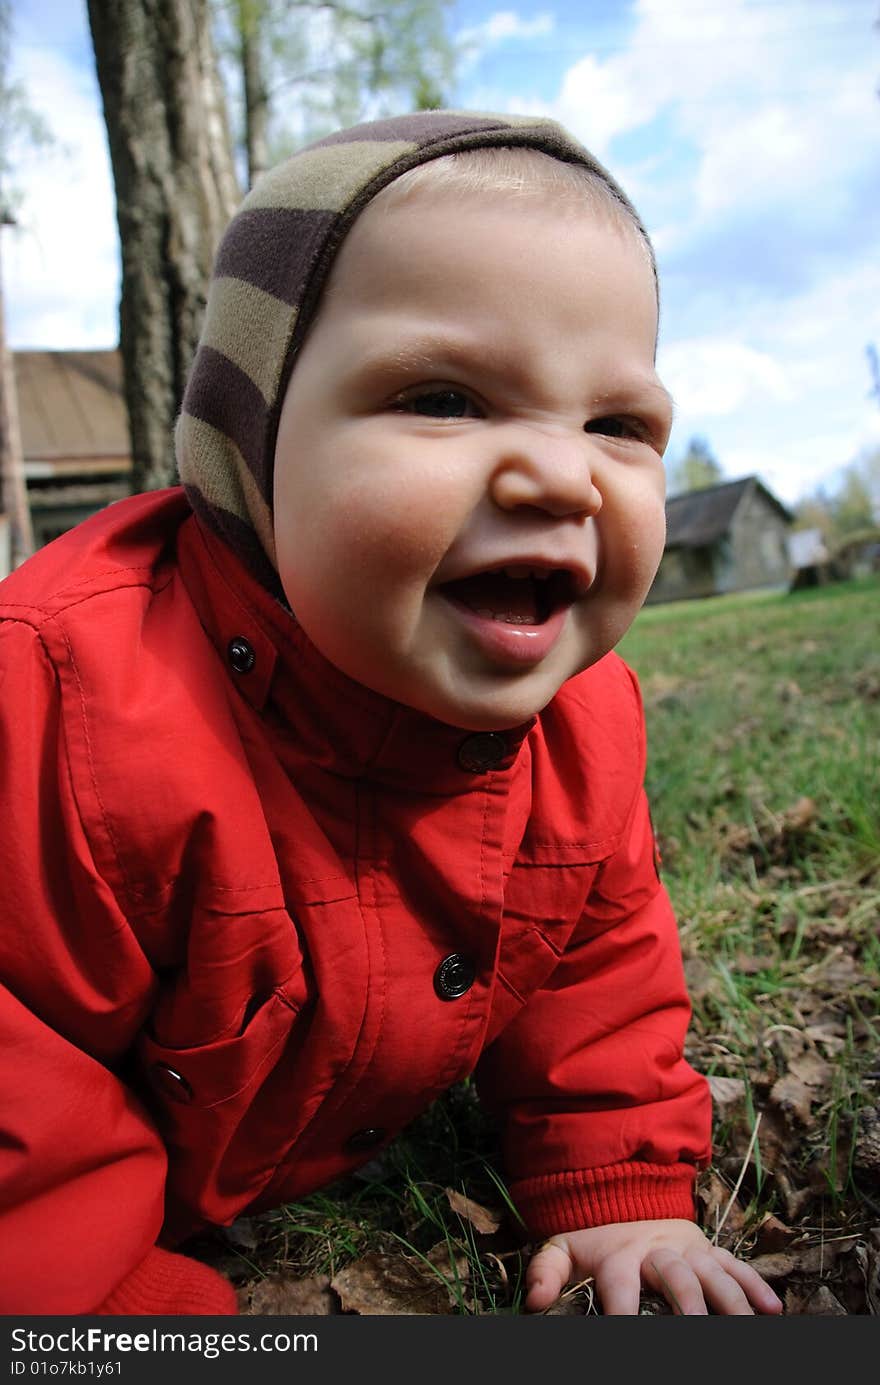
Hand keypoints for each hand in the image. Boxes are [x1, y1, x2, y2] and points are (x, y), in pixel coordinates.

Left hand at [525, 1219, 783, 1315]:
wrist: (623, 1187)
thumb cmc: (592, 1232)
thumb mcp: (562, 1245)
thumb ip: (545, 1272)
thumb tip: (533, 1304)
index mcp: (619, 1256)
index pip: (621, 1290)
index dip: (623, 1315)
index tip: (625, 1334)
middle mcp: (658, 1252)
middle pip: (677, 1281)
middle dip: (690, 1308)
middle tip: (698, 1329)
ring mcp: (688, 1249)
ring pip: (714, 1274)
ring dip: (731, 1300)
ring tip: (747, 1326)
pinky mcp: (708, 1248)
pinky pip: (736, 1265)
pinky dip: (756, 1285)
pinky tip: (773, 1311)